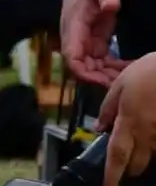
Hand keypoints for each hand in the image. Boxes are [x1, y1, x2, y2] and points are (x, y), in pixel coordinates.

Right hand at [61, 0, 128, 85]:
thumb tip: (111, 6)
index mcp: (73, 26)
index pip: (71, 57)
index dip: (84, 72)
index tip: (103, 81)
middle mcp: (75, 37)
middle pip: (82, 67)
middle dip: (100, 79)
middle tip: (126, 82)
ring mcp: (84, 40)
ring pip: (92, 67)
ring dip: (108, 75)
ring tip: (132, 77)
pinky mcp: (93, 40)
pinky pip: (101, 61)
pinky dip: (113, 68)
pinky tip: (130, 67)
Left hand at [98, 52, 155, 184]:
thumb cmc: (147, 72)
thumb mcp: (119, 84)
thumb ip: (107, 108)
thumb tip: (98, 128)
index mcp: (128, 121)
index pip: (117, 154)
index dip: (112, 174)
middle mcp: (147, 133)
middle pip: (137, 164)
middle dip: (129, 168)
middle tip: (123, 164)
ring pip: (153, 158)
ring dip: (144, 158)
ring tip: (138, 148)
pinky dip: (155, 148)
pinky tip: (152, 136)